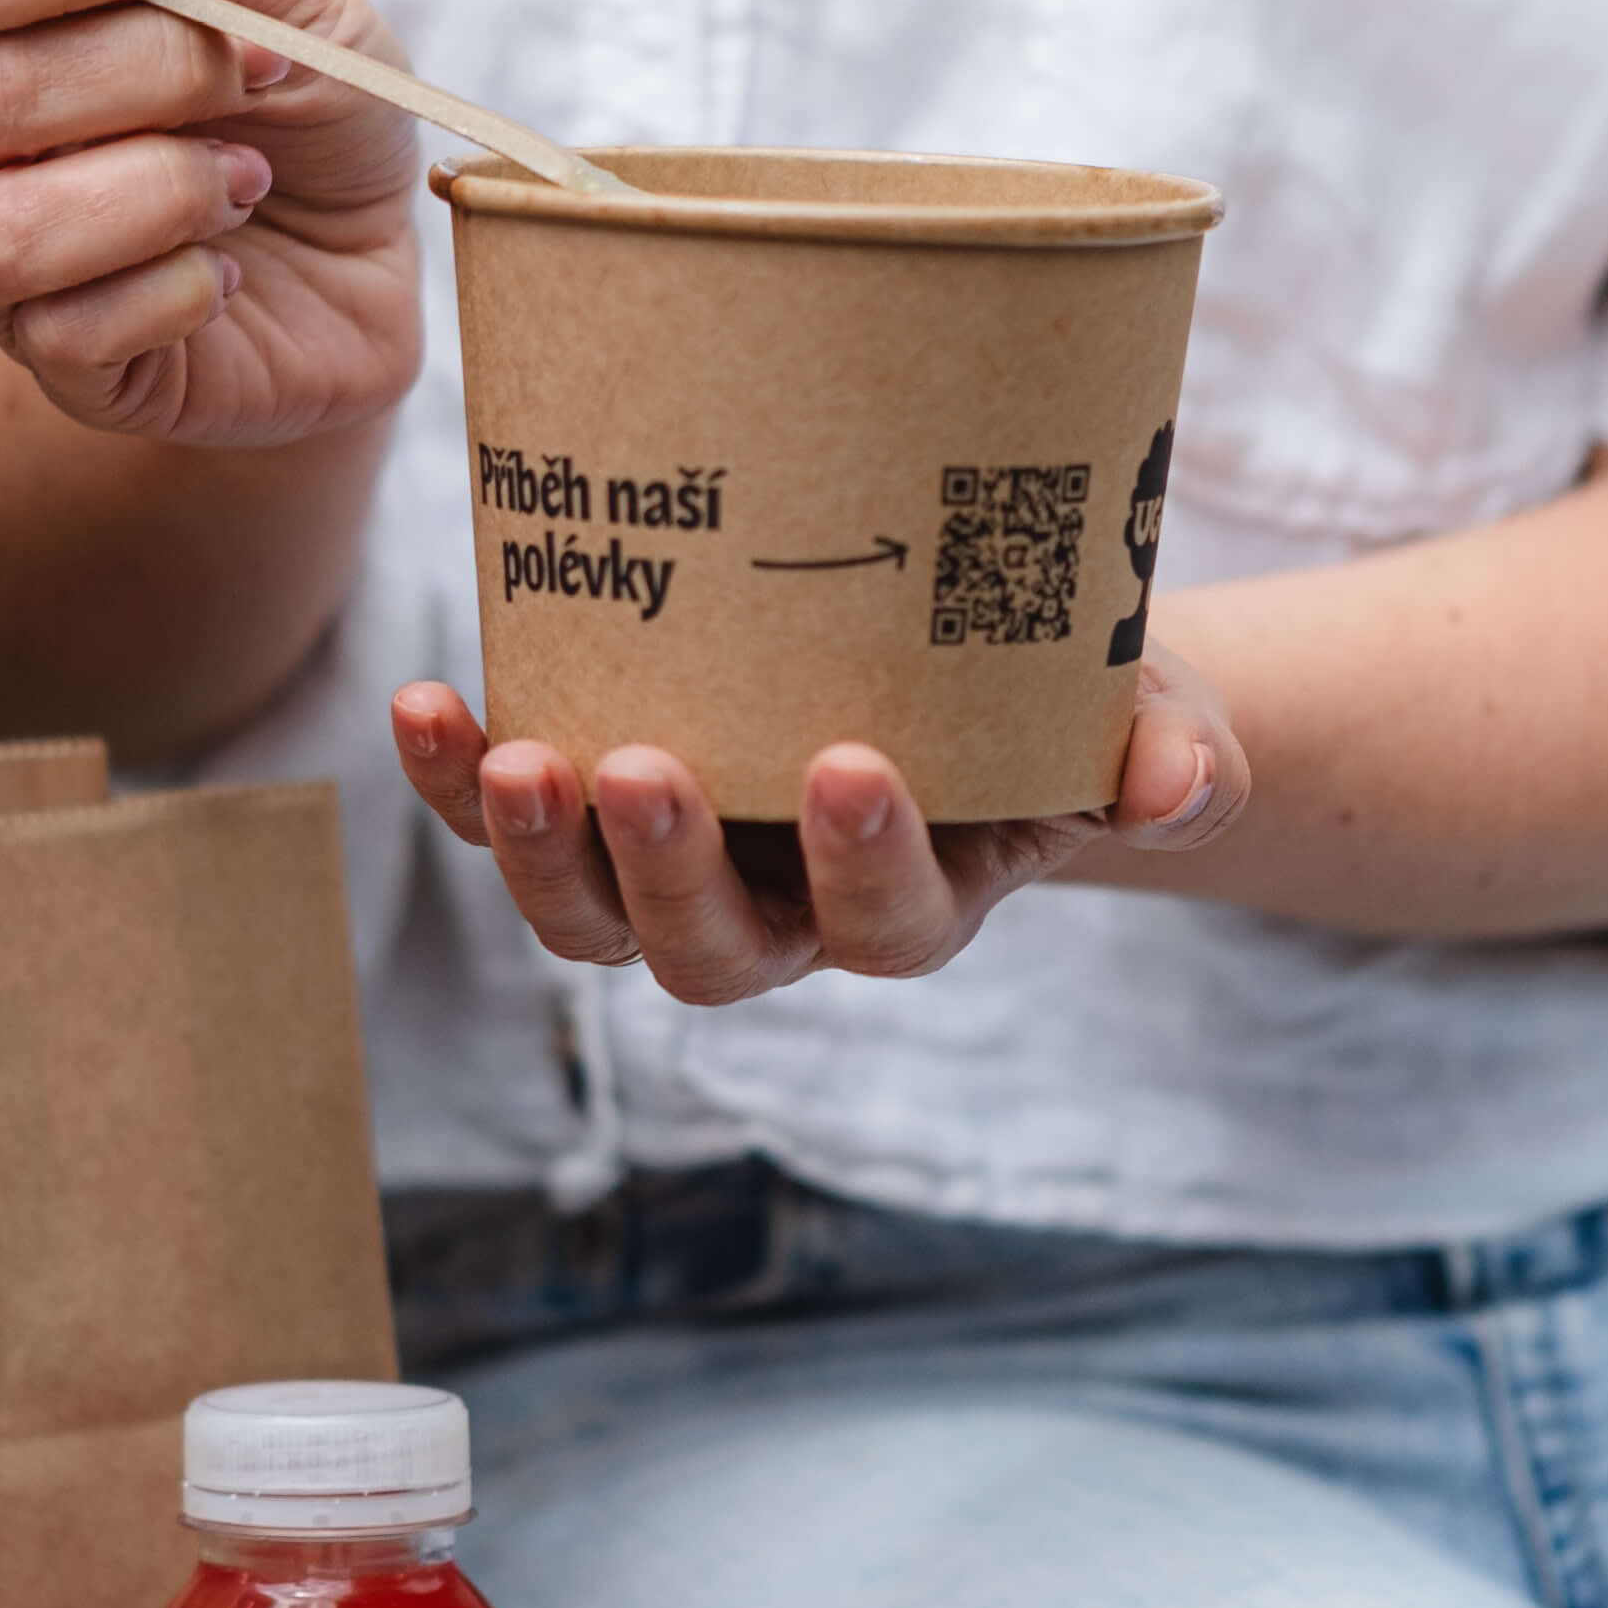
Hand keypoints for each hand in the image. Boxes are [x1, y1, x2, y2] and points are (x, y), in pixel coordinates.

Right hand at [0, 0, 420, 447]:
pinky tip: (226, 272)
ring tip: (244, 180)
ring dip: (161, 192)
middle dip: (152, 69)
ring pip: (1, 231)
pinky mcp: (58, 368)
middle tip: (260, 71)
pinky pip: (71, 333)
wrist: (367, 253)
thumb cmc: (307, 104)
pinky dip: (182, 289)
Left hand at [390, 654, 1251, 1001]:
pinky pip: (505, 823)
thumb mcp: (1134, 713)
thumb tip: (1180, 778)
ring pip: (592, 918)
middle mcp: (779, 920)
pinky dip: (451, 783)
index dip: (862, 865)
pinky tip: (427, 709)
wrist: (958, 656)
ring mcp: (671, 873)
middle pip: (709, 952)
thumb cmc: (1054, 696)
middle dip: (668, 870)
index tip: (851, 769)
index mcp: (910, 906)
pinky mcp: (589, 807)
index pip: (883, 926)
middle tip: (645, 767)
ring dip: (541, 849)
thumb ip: (1166, 754)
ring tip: (515, 757)